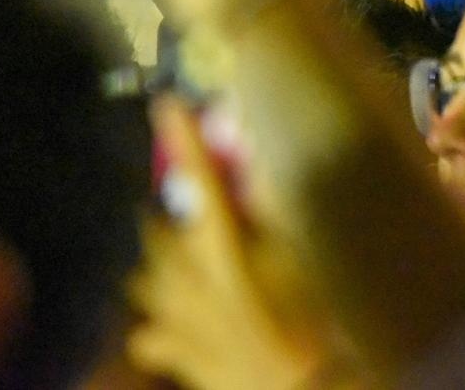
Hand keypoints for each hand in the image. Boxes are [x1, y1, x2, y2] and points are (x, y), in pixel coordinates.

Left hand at [127, 100, 345, 389]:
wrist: (304, 389)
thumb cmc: (317, 321)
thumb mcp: (308, 256)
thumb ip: (281, 208)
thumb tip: (266, 163)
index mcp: (223, 247)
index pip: (202, 179)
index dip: (185, 139)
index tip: (166, 104)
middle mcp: (188, 279)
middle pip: (158, 235)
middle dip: (168, 220)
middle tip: (186, 213)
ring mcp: (177, 320)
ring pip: (147, 283)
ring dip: (159, 270)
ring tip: (173, 264)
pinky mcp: (178, 355)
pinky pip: (152, 338)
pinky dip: (158, 329)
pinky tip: (166, 327)